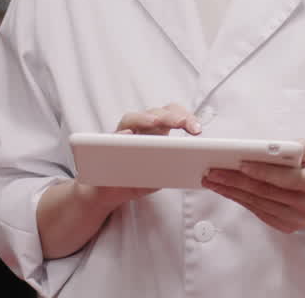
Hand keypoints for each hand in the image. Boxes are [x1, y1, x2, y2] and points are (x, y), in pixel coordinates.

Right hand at [88, 104, 203, 205]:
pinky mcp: (107, 145)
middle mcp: (139, 128)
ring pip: (132, 118)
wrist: (110, 191)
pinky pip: (112, 136)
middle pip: (154, 113)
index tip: (197, 130)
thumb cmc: (138, 177)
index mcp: (156, 131)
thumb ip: (173, 166)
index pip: (172, 114)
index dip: (185, 117)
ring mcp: (122, 134)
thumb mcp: (161, 172)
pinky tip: (128, 134)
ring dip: (144, 118)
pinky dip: (120, 134)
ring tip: (156, 122)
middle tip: (182, 122)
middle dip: (170, 116)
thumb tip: (192, 167)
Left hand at [201, 140, 304, 232]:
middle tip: (212, 171)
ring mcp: (298, 219)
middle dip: (236, 180)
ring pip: (258, 203)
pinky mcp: (287, 226)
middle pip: (266, 192)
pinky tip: (224, 190)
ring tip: (211, 180)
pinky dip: (239, 199)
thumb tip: (264, 148)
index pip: (286, 178)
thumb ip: (292, 147)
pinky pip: (258, 212)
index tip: (240, 163)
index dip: (263, 171)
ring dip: (231, 191)